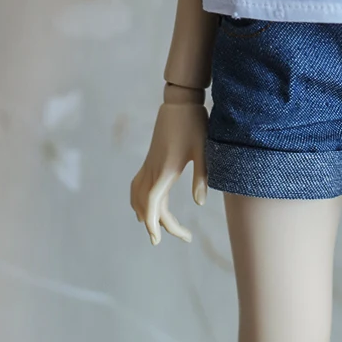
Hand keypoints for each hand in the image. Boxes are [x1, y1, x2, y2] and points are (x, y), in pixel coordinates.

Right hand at [129, 101, 208, 244]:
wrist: (179, 102)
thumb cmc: (194, 123)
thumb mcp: (203, 149)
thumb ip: (201, 176)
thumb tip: (199, 203)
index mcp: (166, 169)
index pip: (153, 204)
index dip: (152, 223)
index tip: (157, 239)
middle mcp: (153, 169)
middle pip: (148, 205)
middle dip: (160, 224)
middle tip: (184, 236)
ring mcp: (149, 164)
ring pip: (138, 196)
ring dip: (147, 213)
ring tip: (162, 227)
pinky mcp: (150, 160)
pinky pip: (138, 186)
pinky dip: (139, 200)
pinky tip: (147, 205)